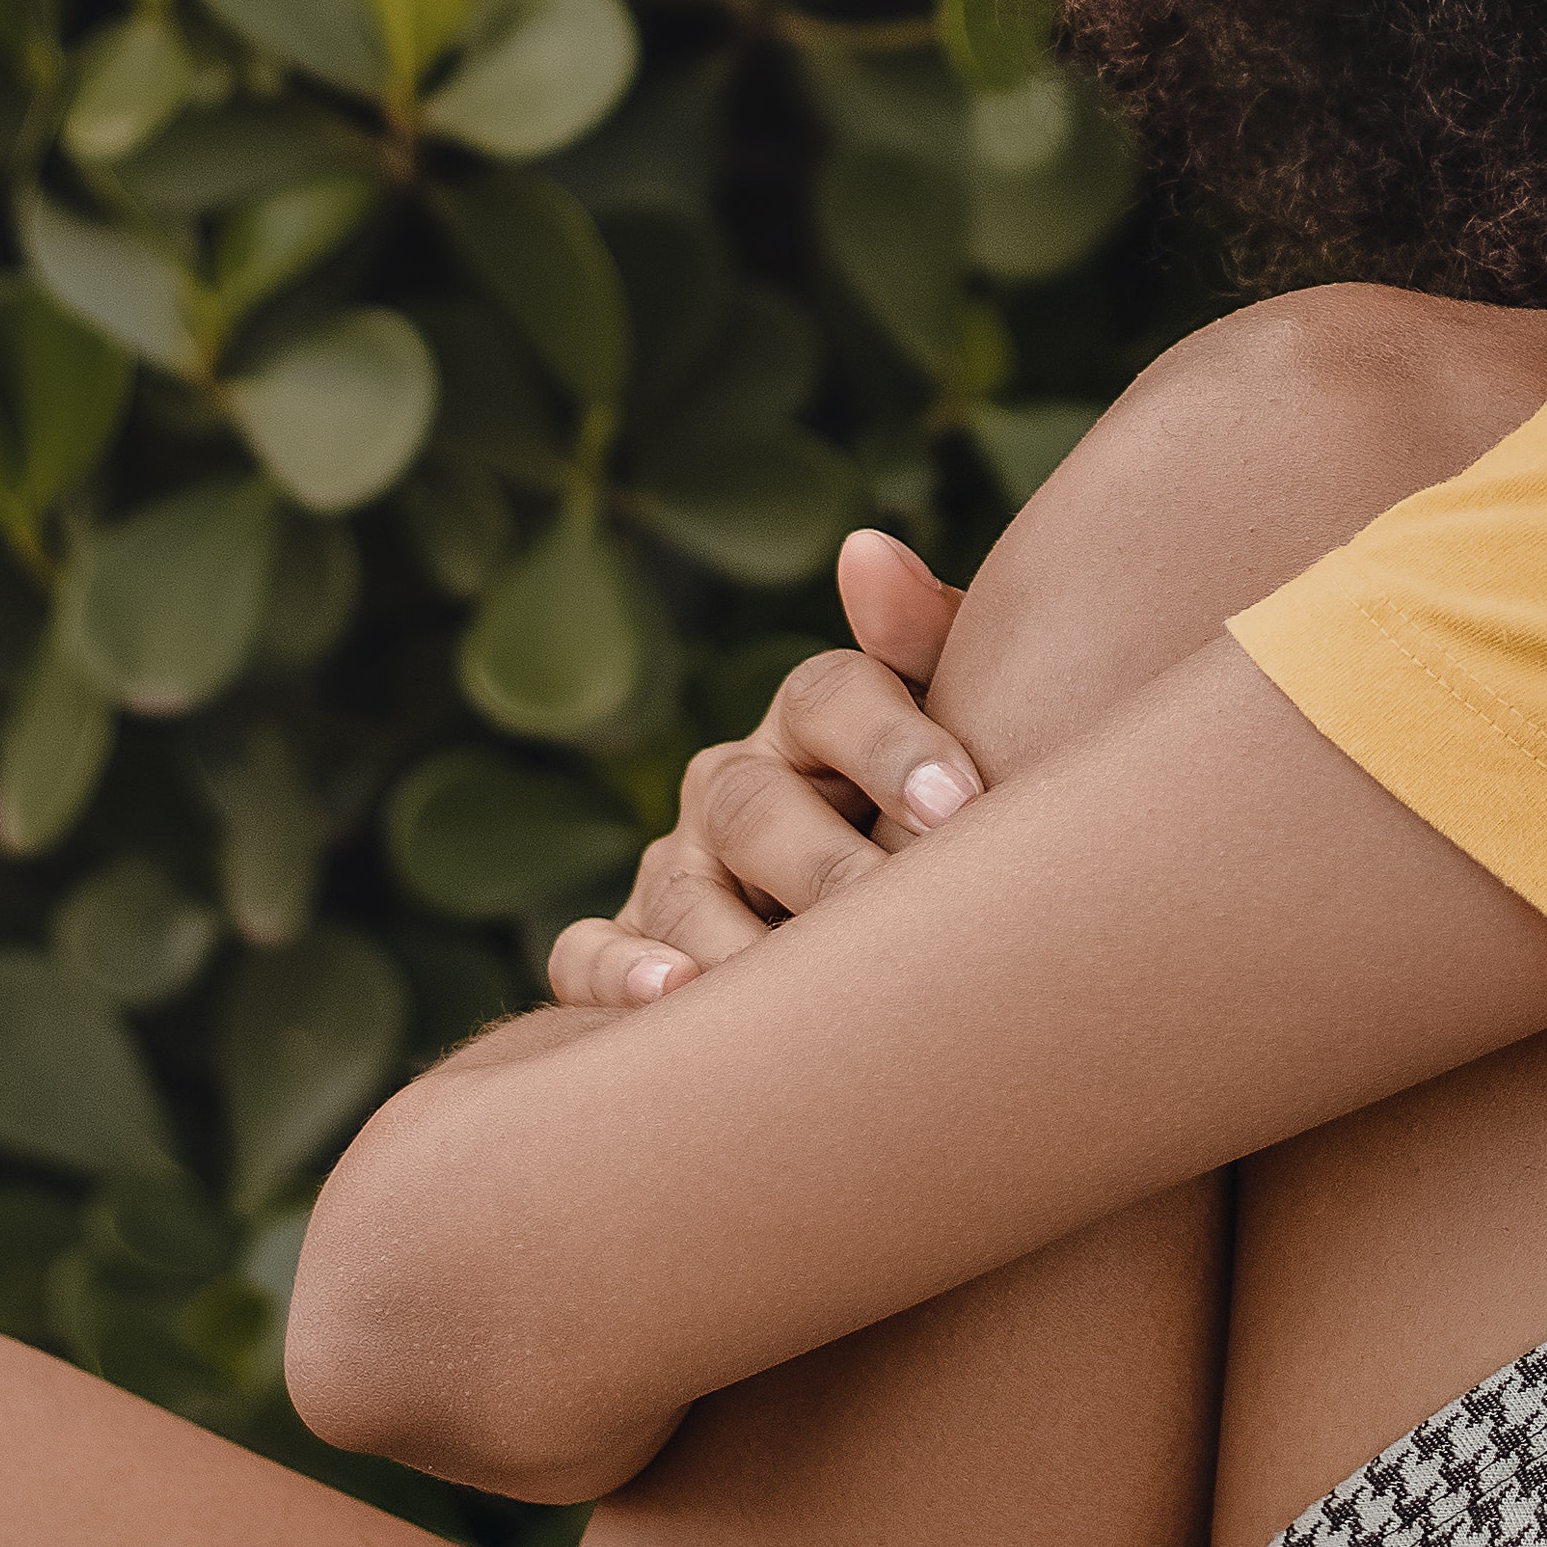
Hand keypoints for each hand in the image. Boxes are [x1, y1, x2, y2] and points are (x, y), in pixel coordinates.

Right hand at [548, 530, 980, 1011]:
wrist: (890, 918)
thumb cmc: (935, 813)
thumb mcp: (951, 723)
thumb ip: (925, 640)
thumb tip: (867, 549)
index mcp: (813, 721)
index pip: (832, 694)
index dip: (894, 743)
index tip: (959, 804)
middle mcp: (731, 785)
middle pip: (754, 804)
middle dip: (824, 864)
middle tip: (887, 913)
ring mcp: (673, 865)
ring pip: (681, 889)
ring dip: (733, 939)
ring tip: (791, 979)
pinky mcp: (624, 944)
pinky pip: (586, 953)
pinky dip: (616, 975)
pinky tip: (670, 997)